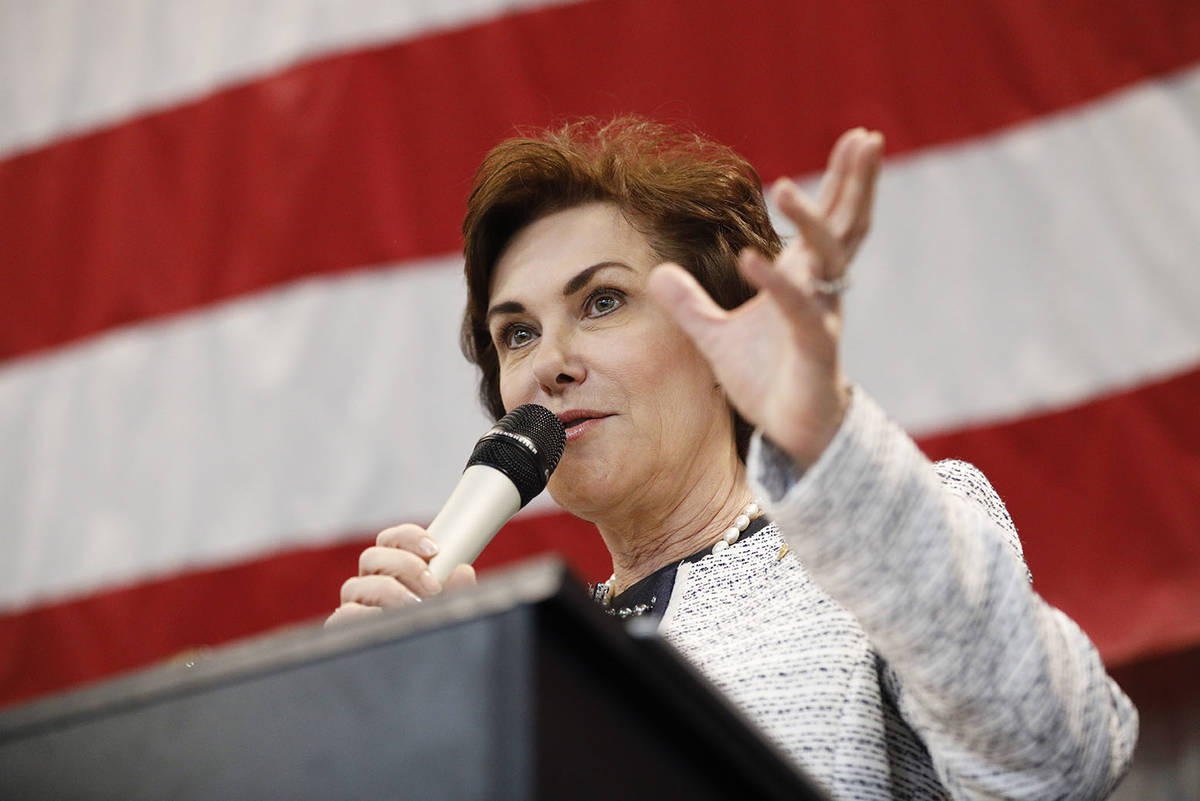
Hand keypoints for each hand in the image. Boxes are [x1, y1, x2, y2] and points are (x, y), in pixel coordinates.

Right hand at [324, 523, 476, 625]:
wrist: (420, 684)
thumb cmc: (435, 639)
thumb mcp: (451, 614)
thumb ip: (458, 593)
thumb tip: (463, 571)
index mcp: (392, 573)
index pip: (389, 541)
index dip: (408, 537)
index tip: (434, 548)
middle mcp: (370, 587)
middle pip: (371, 557)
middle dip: (405, 565)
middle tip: (432, 585)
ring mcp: (355, 609)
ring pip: (354, 585)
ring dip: (389, 591)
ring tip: (415, 606)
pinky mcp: (343, 633)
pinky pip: (344, 615)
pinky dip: (364, 614)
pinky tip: (387, 620)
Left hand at [648, 128, 883, 467]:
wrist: (788, 434)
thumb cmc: (764, 380)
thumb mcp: (715, 336)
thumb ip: (689, 303)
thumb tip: (656, 271)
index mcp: (804, 279)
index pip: (831, 220)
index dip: (843, 181)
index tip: (855, 138)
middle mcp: (820, 290)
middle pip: (848, 225)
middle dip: (857, 182)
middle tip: (867, 137)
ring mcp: (821, 317)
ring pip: (830, 257)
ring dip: (811, 219)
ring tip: (786, 186)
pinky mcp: (814, 349)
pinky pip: (798, 308)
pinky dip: (775, 283)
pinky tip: (752, 258)